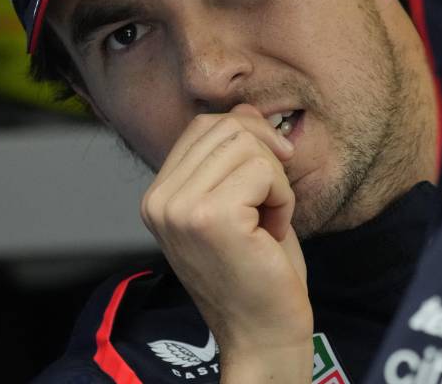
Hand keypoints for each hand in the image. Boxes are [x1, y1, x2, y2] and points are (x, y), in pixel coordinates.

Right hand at [140, 104, 313, 381]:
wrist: (263, 333)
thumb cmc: (257, 270)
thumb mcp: (239, 201)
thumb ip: (232, 156)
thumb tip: (243, 109)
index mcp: (158, 196)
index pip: (204, 126)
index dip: (249, 139)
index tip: (266, 180)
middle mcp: (159, 200)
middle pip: (227, 126)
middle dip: (266, 159)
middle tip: (271, 205)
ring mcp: (179, 208)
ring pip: (247, 145)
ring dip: (275, 182)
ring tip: (268, 223)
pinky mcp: (210, 217)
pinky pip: (265, 171)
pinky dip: (283, 198)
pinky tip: (271, 233)